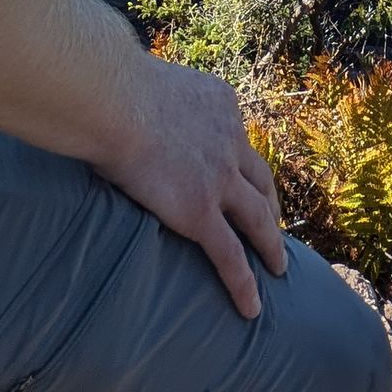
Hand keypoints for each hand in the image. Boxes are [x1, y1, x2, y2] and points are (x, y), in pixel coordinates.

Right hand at [93, 54, 287, 317]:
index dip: (243, 161)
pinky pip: (230, 256)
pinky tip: (251, 308)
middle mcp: (229, 140)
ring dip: (271, 244)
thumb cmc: (113, 85)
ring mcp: (219, 179)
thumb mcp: (147, 84)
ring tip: (278, 267)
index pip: (235, 137)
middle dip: (269, 203)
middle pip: (259, 178)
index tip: (244, 177)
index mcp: (218, 105)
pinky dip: (244, 284)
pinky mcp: (200, 213)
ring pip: (257, 219)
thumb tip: (122, 101)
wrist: (116, 100)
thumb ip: (148, 98)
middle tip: (273, 223)